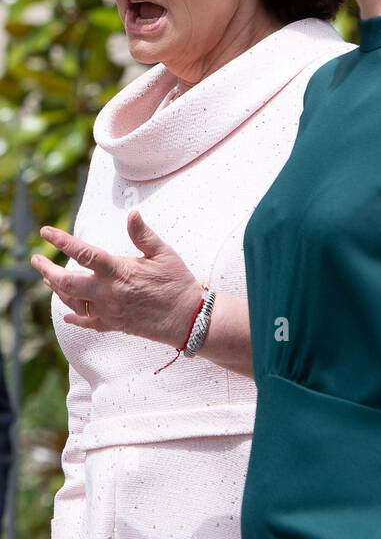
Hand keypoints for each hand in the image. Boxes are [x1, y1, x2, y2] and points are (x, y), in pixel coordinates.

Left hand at [32, 211, 203, 349]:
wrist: (186, 319)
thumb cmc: (178, 283)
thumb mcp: (163, 253)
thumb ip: (143, 235)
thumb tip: (132, 214)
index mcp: (119, 271)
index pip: (83, 253)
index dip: (62, 241)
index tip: (46, 232)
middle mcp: (108, 292)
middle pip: (67, 282)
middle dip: (47, 270)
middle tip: (36, 260)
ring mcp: (109, 310)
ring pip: (72, 302)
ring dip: (57, 289)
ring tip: (48, 278)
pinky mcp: (114, 324)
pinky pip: (87, 322)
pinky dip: (74, 317)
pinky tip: (67, 313)